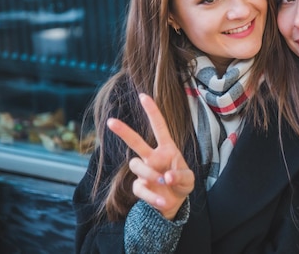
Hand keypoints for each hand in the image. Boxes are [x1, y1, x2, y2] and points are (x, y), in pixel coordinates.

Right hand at [107, 93, 194, 219]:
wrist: (175, 202)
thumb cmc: (182, 183)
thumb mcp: (188, 179)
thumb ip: (180, 176)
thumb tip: (166, 177)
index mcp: (167, 148)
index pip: (159, 126)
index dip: (152, 111)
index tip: (143, 96)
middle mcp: (153, 157)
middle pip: (136, 141)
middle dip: (124, 131)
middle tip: (110, 121)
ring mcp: (144, 171)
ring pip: (136, 165)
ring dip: (150, 174)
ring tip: (164, 182)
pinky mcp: (140, 186)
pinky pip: (140, 188)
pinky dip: (153, 196)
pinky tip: (163, 201)